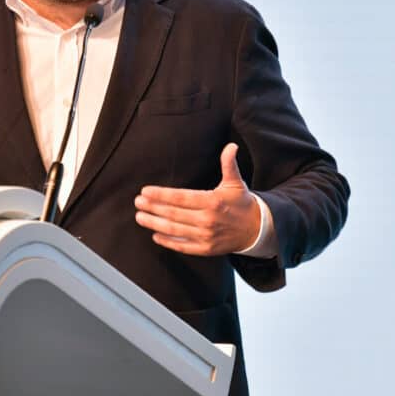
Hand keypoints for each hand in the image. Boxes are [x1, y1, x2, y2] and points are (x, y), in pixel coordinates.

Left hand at [133, 143, 260, 255]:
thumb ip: (229, 164)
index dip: (161, 194)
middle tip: (137, 202)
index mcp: (213, 201)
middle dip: (153, 208)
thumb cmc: (241, 203)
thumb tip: (230, 146)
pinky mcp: (206, 249)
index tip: (146, 191)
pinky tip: (155, 235)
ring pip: (175, 230)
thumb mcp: (235, 182)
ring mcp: (206, 236)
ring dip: (155, 224)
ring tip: (140, 217)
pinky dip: (168, 242)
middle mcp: (208, 219)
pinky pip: (183, 246)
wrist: (256, 229)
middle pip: (174, 214)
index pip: (181, 197)